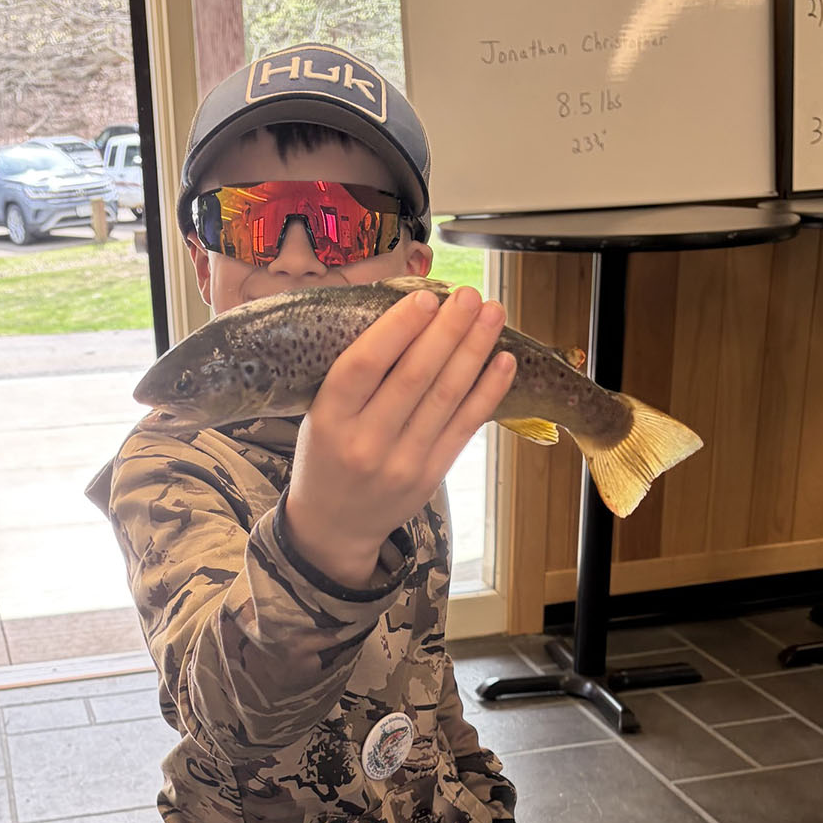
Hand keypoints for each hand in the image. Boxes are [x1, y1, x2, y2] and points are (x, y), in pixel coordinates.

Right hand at [282, 286, 514, 586]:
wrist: (332, 526)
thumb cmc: (326, 457)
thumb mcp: (319, 416)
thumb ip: (355, 377)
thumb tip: (408, 316)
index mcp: (328, 420)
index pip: (363, 365)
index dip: (397, 329)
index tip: (425, 298)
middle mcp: (365, 443)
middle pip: (413, 377)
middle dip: (447, 330)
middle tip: (468, 296)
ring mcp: (401, 463)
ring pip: (445, 398)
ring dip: (472, 351)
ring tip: (491, 314)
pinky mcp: (430, 476)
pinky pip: (464, 427)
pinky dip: (487, 391)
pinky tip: (503, 361)